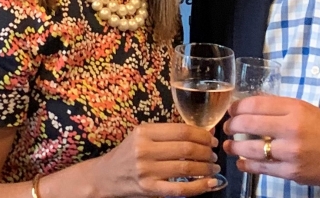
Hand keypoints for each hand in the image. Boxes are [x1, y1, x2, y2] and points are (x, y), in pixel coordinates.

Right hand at [67, 122, 220, 197]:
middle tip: (214, 154)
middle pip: (187, 148)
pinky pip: (180, 189)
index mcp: (144, 132)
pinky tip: (210, 183)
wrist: (105, 177)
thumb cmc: (128, 154)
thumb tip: (205, 133)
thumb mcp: (143, 136)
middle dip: (207, 151)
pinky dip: (199, 187)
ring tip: (213, 167)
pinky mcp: (149, 189)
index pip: (182, 130)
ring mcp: (147, 171)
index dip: (202, 134)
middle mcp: (145, 150)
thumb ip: (169, 133)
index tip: (212, 139)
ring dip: (206, 167)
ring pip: (186, 167)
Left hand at [223, 96, 319, 188]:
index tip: (232, 109)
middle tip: (227, 127)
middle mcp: (291, 129)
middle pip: (249, 124)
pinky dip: (247, 165)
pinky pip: (262, 168)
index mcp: (295, 109)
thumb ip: (279, 107)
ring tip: (228, 146)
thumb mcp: (304, 108)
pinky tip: (242, 162)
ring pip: (251, 149)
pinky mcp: (291, 172)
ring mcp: (290, 152)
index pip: (256, 104)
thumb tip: (250, 106)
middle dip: (232, 125)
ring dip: (234, 147)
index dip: (238, 106)